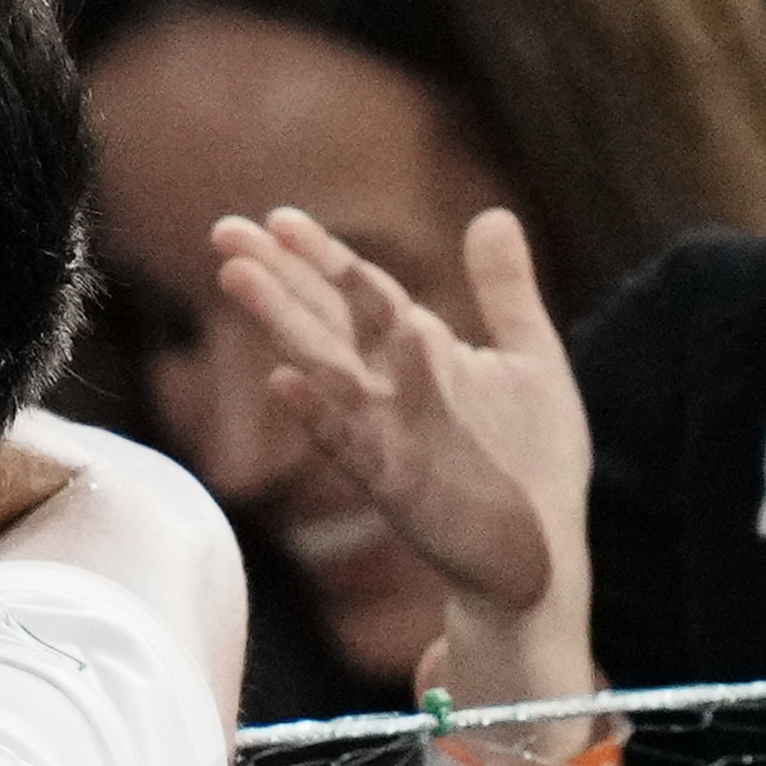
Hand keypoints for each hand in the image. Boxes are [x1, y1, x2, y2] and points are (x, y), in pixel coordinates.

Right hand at [208, 204, 589, 670]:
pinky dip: (318, 413)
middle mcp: (390, 389)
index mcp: (418, 354)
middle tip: (223, 232)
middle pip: (327, 321)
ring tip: (237, 277)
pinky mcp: (398, 484)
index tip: (278, 217)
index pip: (360, 293)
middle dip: (279, 276)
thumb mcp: (532, 357)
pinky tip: (283, 381)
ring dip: (282, 323)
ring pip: (326, 369)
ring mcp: (388, 435)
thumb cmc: (533, 460)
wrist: (542, 551)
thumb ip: (505, 290)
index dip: (321, 255)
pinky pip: (351, 444)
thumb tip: (492, 214)